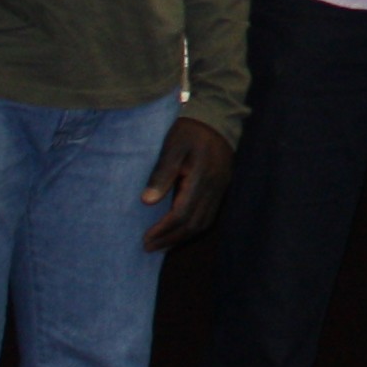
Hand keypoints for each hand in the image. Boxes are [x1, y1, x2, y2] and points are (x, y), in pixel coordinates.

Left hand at [139, 118, 233, 249]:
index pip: (182, 213)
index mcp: (201, 177)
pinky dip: (193, 227)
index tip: (145, 239)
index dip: (163, 230)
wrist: (217, 118)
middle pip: (194, 223)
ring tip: (162, 244)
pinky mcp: (222, 187)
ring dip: (182, 237)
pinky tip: (179, 229)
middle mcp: (215, 187)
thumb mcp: (172, 146)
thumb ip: (161, 173)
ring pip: (204, 222)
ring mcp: (221, 188)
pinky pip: (210, 214)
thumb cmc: (190, 130)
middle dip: (171, 239)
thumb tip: (147, 202)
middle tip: (149, 247)